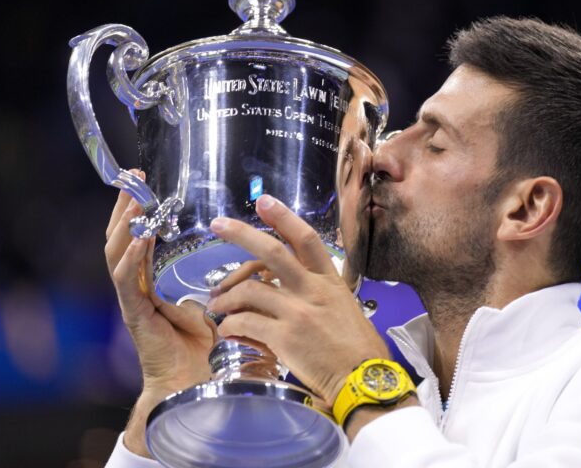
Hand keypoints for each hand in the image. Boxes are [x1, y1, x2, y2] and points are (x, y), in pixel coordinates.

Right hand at [105, 171, 214, 455]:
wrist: (196, 388)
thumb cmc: (212, 350)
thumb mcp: (223, 305)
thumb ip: (232, 282)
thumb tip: (262, 261)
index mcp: (155, 283)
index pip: (141, 238)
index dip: (142, 211)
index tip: (145, 181)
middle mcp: (140, 288)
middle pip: (123, 239)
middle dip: (126, 208)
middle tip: (132, 178)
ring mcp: (133, 301)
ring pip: (117, 254)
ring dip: (125, 225)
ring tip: (134, 200)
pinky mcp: (135, 315)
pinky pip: (127, 281)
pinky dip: (132, 258)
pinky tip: (140, 238)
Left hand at [207, 194, 390, 407]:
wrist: (364, 378)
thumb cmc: (358, 348)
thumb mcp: (344, 308)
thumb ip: (319, 293)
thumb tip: (292, 290)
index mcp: (329, 280)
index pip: (305, 239)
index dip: (283, 217)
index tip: (264, 202)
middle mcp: (312, 290)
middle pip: (271, 252)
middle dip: (240, 234)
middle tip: (217, 224)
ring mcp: (297, 312)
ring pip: (249, 290)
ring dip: (226, 296)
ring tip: (216, 305)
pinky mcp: (284, 336)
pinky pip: (245, 322)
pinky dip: (230, 324)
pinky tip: (227, 330)